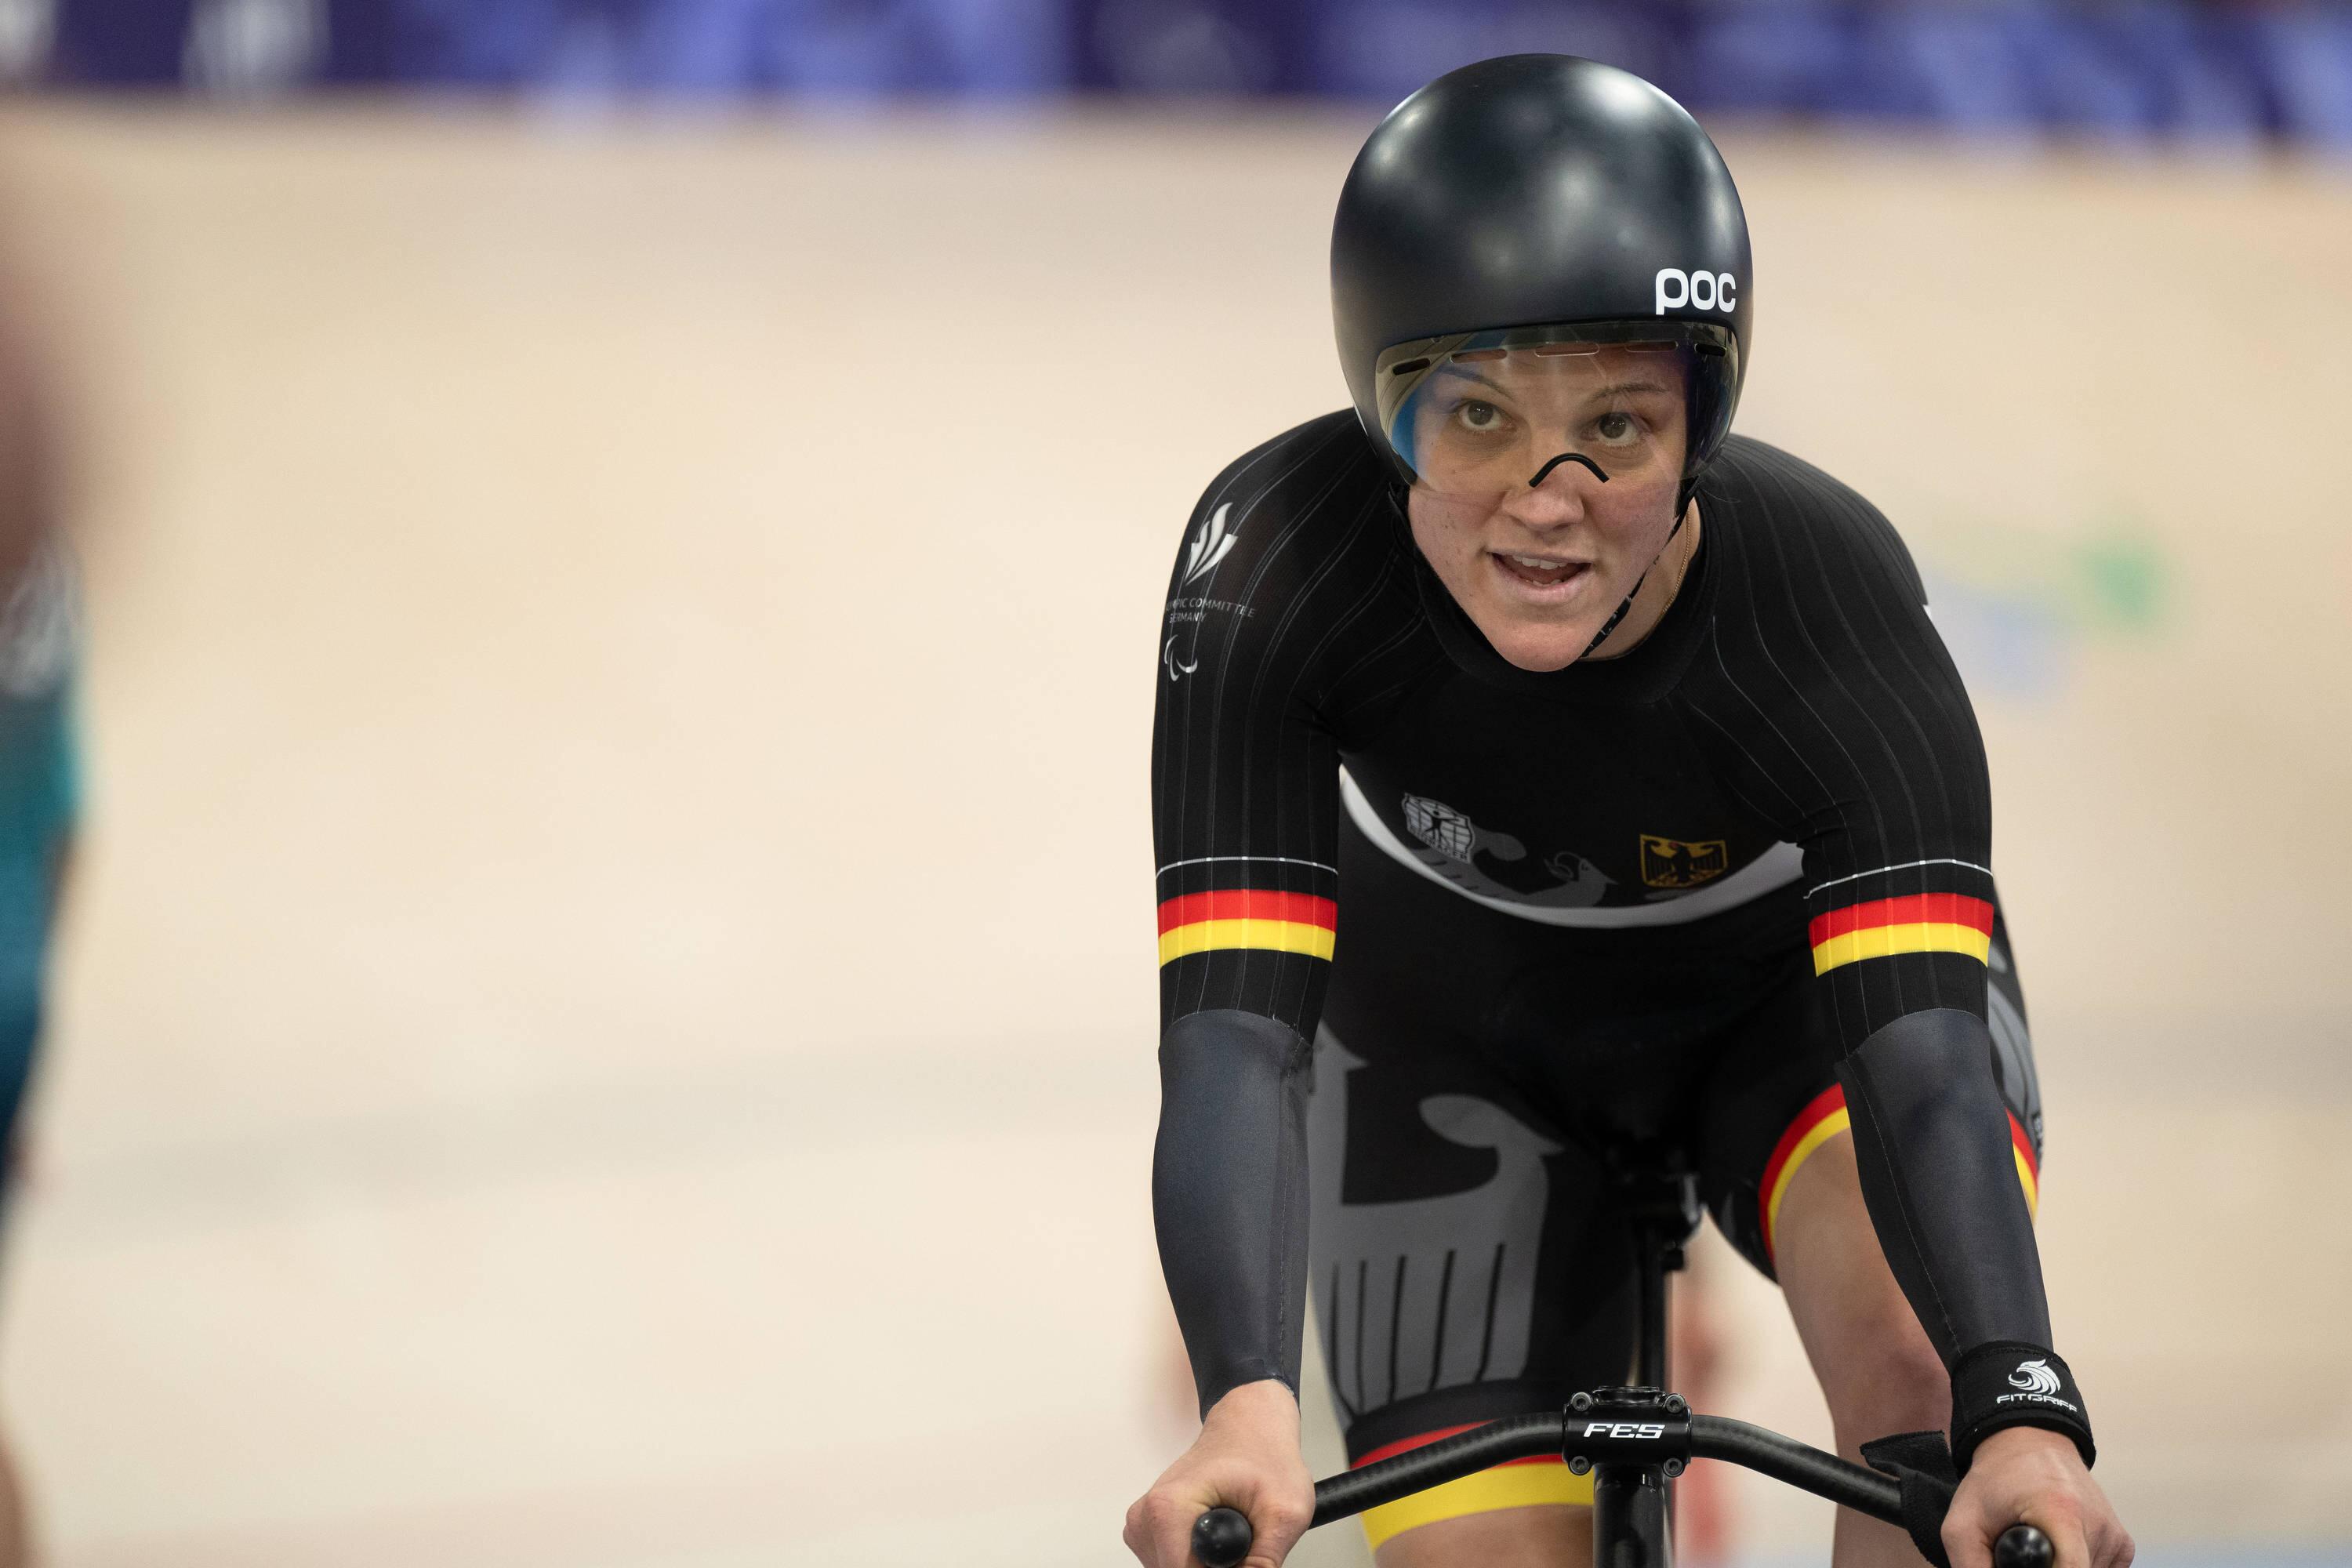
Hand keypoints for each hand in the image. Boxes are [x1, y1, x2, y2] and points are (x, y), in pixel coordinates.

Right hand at [1124, 1379, 1314, 1567]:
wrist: (1249, 1426)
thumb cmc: (1263, 1454)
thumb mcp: (1285, 1511)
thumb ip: (1264, 1560)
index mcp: (1168, 1508)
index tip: (1242, 1556)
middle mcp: (1146, 1517)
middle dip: (1216, 1567)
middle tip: (1243, 1537)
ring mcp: (1143, 1524)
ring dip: (1207, 1561)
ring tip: (1232, 1528)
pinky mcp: (1149, 1530)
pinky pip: (1173, 1561)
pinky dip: (1198, 1556)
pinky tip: (1216, 1531)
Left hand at [1944, 1427, 2133, 1567]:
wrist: (2029, 1444)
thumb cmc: (1995, 1481)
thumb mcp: (1964, 1522)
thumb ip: (1972, 1565)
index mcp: (2061, 1513)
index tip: (2021, 1565)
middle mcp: (2098, 1525)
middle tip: (2021, 1554)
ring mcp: (2115, 1536)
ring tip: (2040, 1547)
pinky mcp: (2123, 1544)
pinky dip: (2076, 1567)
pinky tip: (2058, 1549)